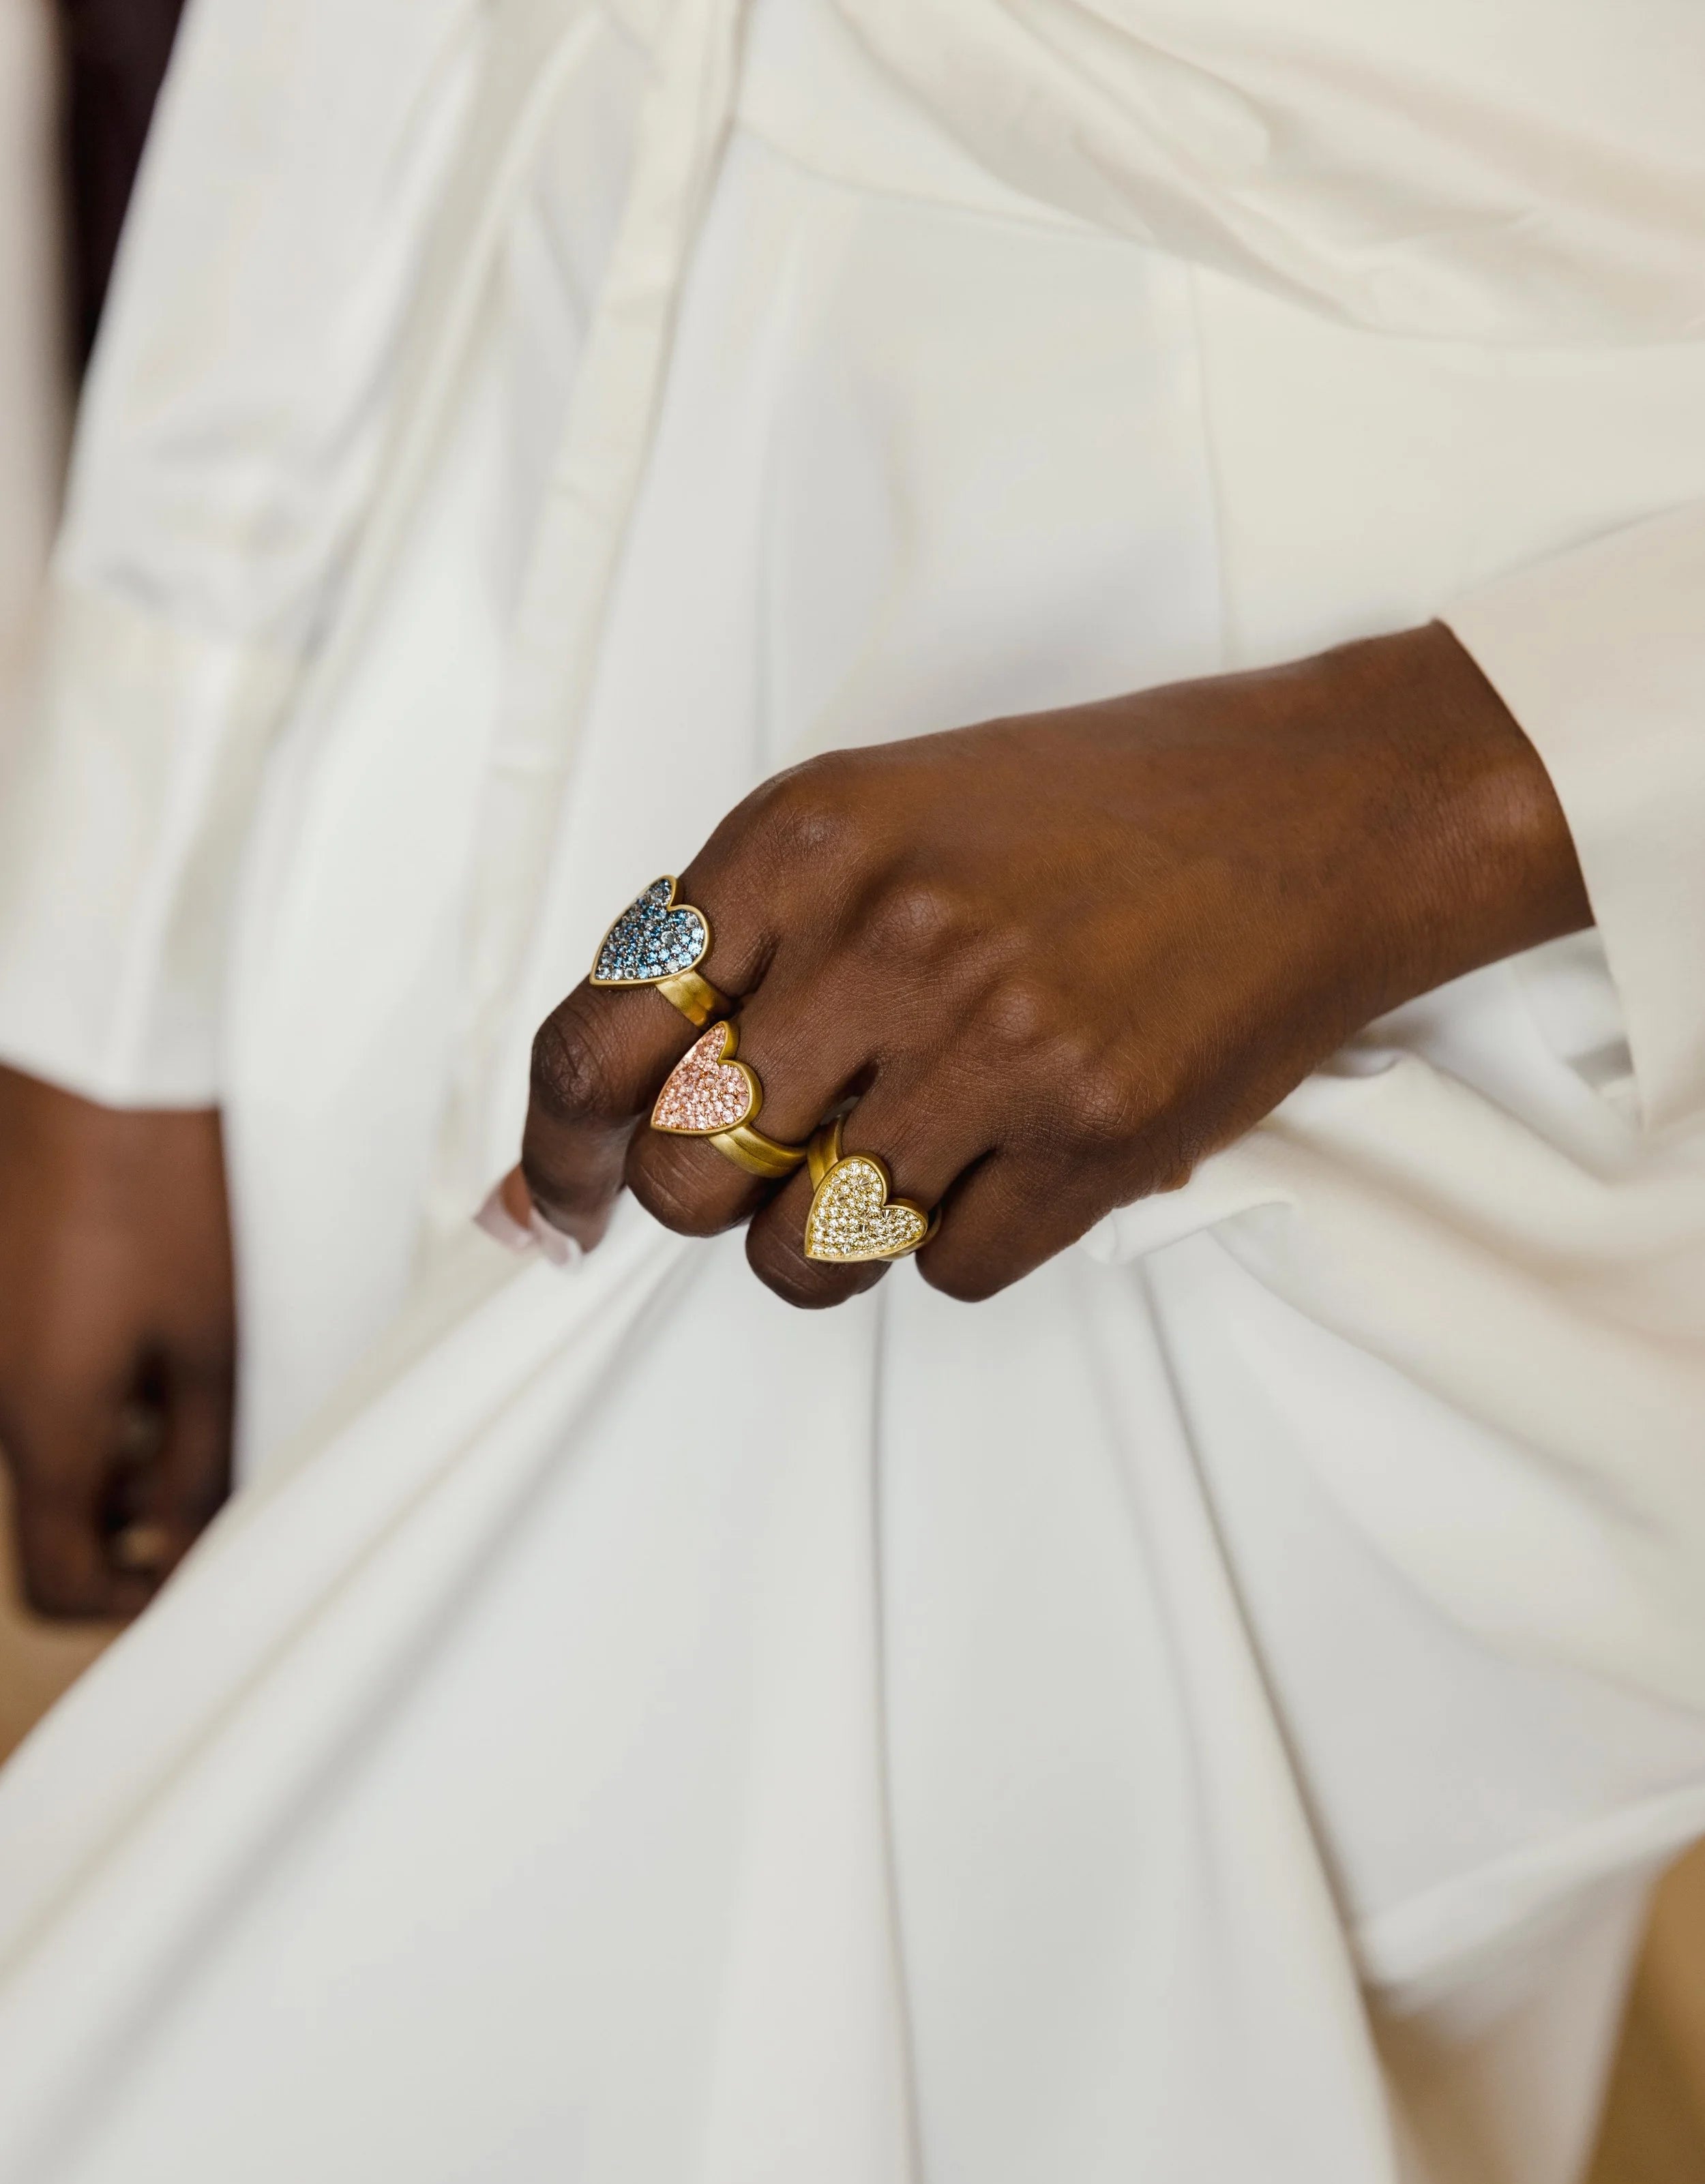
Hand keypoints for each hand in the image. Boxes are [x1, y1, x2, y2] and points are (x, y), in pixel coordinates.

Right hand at [0, 1067, 235, 1617]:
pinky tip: (161, 1322)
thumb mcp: (216, 1341)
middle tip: (223, 1462)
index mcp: (43, 1424)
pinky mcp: (2, 1293)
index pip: (59, 1585)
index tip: (203, 1566)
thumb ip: (206, 1462)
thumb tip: (195, 1543)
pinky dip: (102, 1381)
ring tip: (202, 1376)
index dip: (136, 1601)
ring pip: (57, 1438)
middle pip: (59, 1511)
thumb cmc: (167, 1188)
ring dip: (128, 1441)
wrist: (104, 1057)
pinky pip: (43, 1374)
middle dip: (143, 1513)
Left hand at [521, 623, 1588, 1308]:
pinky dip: (960, 1243)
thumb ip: (738, 943)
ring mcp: (994, 1046)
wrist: (1321, 811)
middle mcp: (882, 939)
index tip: (557, 1199)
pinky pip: (945, 1276)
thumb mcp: (882, 815)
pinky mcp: (1095, 1141)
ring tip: (911, 1149)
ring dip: (831, 1232)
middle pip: (683, 1174)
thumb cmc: (1095, 814)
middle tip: (783, 1148)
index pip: (592, 1040)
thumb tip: (585, 1130)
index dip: (551, 1149)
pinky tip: (1015, 1155)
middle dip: (709, 1192)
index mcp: (803, 839)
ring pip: (802, 1254)